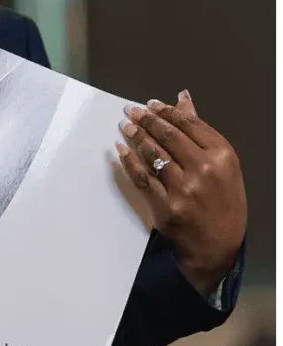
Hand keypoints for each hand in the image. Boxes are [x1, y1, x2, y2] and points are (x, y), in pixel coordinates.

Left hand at [116, 90, 246, 296]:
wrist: (217, 247)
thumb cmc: (223, 204)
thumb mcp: (224, 167)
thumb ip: (201, 133)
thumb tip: (183, 99)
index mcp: (223, 156)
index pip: (190, 125)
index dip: (167, 112)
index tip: (150, 104)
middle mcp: (204, 169)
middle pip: (168, 137)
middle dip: (146, 120)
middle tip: (130, 111)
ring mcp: (183, 189)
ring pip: (153, 155)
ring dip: (135, 137)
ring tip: (125, 126)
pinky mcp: (165, 205)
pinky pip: (142, 178)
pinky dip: (129, 161)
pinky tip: (121, 151)